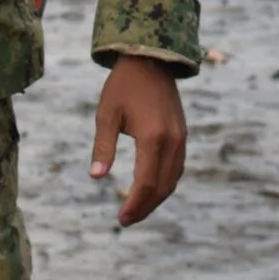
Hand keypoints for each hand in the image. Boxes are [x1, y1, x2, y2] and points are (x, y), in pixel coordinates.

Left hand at [91, 54, 186, 225]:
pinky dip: (165, 183)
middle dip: (145, 207)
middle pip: (162, 186)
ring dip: (156, 198)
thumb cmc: (123, 86)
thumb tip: (96, 177)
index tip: (121, 218)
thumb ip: (103, 147)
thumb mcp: (107, 115)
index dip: (134, 204)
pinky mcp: (182, 134)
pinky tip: (151, 189)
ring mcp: (181, 138)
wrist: (150, 59)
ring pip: (172, 179)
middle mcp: (172, 140)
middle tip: (126, 220)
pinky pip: (177, 167)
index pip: (145, 182)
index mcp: (152, 137)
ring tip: (137, 210)